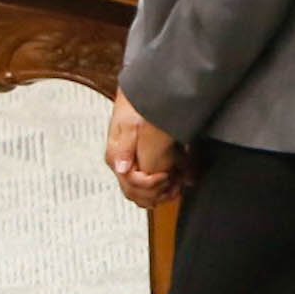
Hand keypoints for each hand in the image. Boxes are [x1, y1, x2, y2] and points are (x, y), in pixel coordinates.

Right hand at [104, 91, 184, 209]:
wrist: (142, 97)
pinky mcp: (142, 166)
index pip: (132, 184)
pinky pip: (150, 189)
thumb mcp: (130, 125)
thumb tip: (121, 168)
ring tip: (177, 185)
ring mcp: (132, 167)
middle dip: (158, 193)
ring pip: (143, 196)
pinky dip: (164, 190)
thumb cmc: (134, 108)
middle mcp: (123, 165)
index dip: (151, 185)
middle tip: (175, 184)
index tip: (167, 175)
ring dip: (162, 194)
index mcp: (117, 158)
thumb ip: (125, 148)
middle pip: (136, 194)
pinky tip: (177, 181)